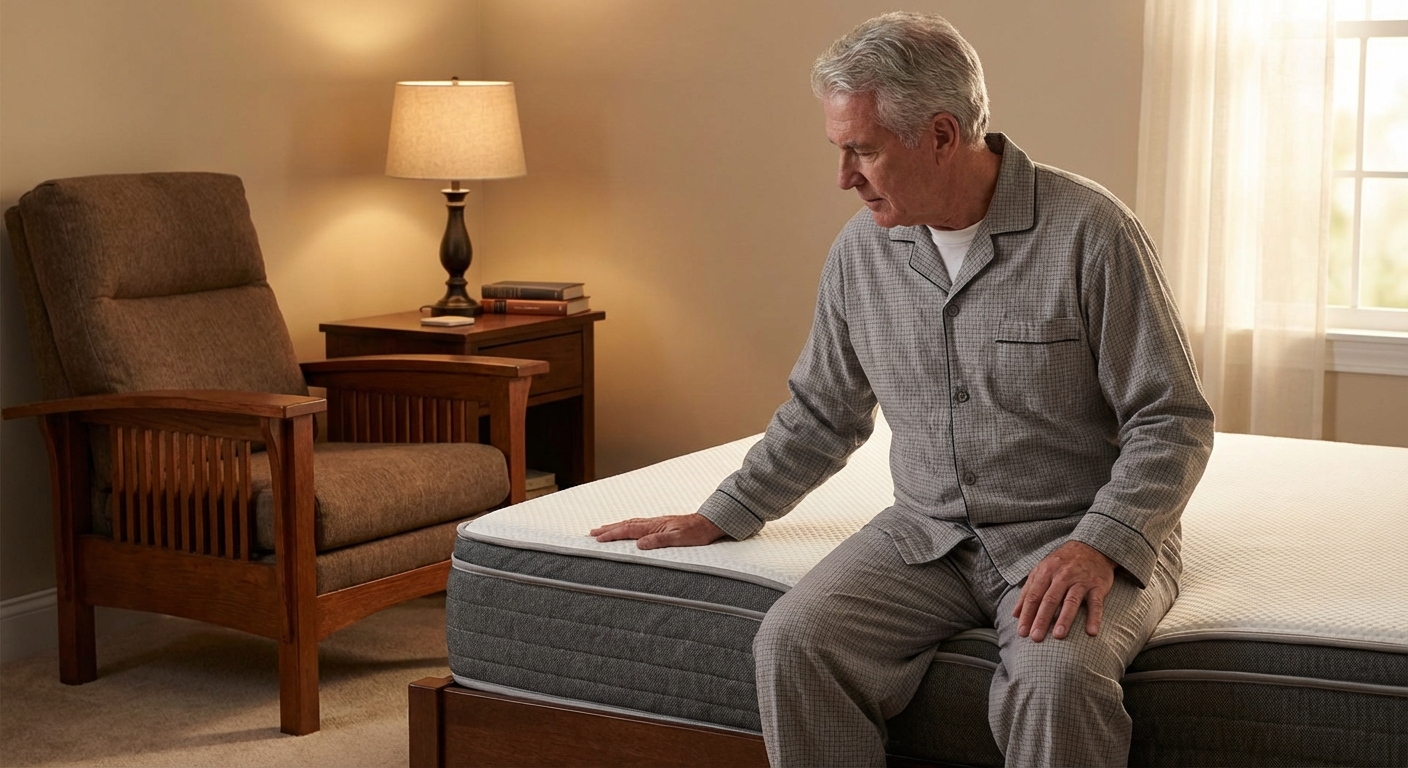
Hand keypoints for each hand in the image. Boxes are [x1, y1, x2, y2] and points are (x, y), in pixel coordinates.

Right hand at [589, 513, 726, 549]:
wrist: (709, 523)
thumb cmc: (697, 533)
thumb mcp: (679, 539)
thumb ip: (659, 541)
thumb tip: (640, 544)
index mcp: (655, 526)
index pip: (628, 530)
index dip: (612, 534)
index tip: (597, 537)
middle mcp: (653, 523)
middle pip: (625, 525)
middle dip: (608, 529)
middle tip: (591, 532)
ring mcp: (656, 523)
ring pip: (631, 523)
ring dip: (615, 526)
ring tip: (603, 529)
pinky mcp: (661, 525)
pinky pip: (638, 524)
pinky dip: (627, 526)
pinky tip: (626, 528)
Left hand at [1012, 541, 1116, 642]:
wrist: (1092, 546)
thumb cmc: (1062, 563)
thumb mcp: (1042, 571)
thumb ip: (1028, 591)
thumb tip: (1014, 613)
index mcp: (1046, 572)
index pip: (1033, 596)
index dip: (1027, 614)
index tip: (1022, 632)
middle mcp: (1062, 576)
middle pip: (1050, 599)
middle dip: (1041, 619)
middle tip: (1035, 637)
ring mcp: (1081, 580)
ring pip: (1071, 601)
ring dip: (1064, 618)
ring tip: (1058, 635)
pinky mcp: (1098, 585)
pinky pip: (1096, 603)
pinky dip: (1094, 617)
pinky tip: (1091, 632)